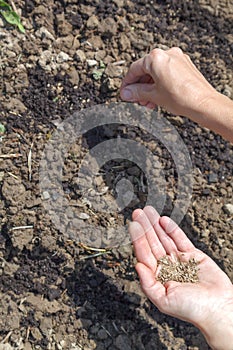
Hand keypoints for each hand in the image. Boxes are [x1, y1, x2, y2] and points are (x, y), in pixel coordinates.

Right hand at [120, 47, 232, 141]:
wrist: (203, 103)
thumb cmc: (181, 98)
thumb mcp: (153, 96)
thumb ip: (137, 92)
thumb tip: (126, 93)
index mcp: (156, 58)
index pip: (134, 69)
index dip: (127, 83)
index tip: (124, 93)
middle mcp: (167, 54)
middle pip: (145, 70)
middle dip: (139, 87)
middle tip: (135, 99)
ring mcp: (178, 59)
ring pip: (156, 72)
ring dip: (149, 87)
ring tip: (148, 102)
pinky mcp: (185, 66)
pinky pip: (167, 73)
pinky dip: (160, 84)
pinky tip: (158, 97)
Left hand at [129, 206, 232, 348]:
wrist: (218, 308)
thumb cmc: (193, 310)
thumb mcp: (164, 301)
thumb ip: (148, 283)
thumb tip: (137, 265)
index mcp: (158, 277)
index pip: (145, 254)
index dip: (138, 239)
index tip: (133, 225)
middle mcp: (167, 267)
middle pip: (153, 243)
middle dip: (145, 227)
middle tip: (138, 213)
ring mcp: (180, 260)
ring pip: (165, 238)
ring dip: (156, 225)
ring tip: (148, 211)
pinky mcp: (193, 255)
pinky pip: (180, 239)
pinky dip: (172, 229)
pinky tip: (163, 220)